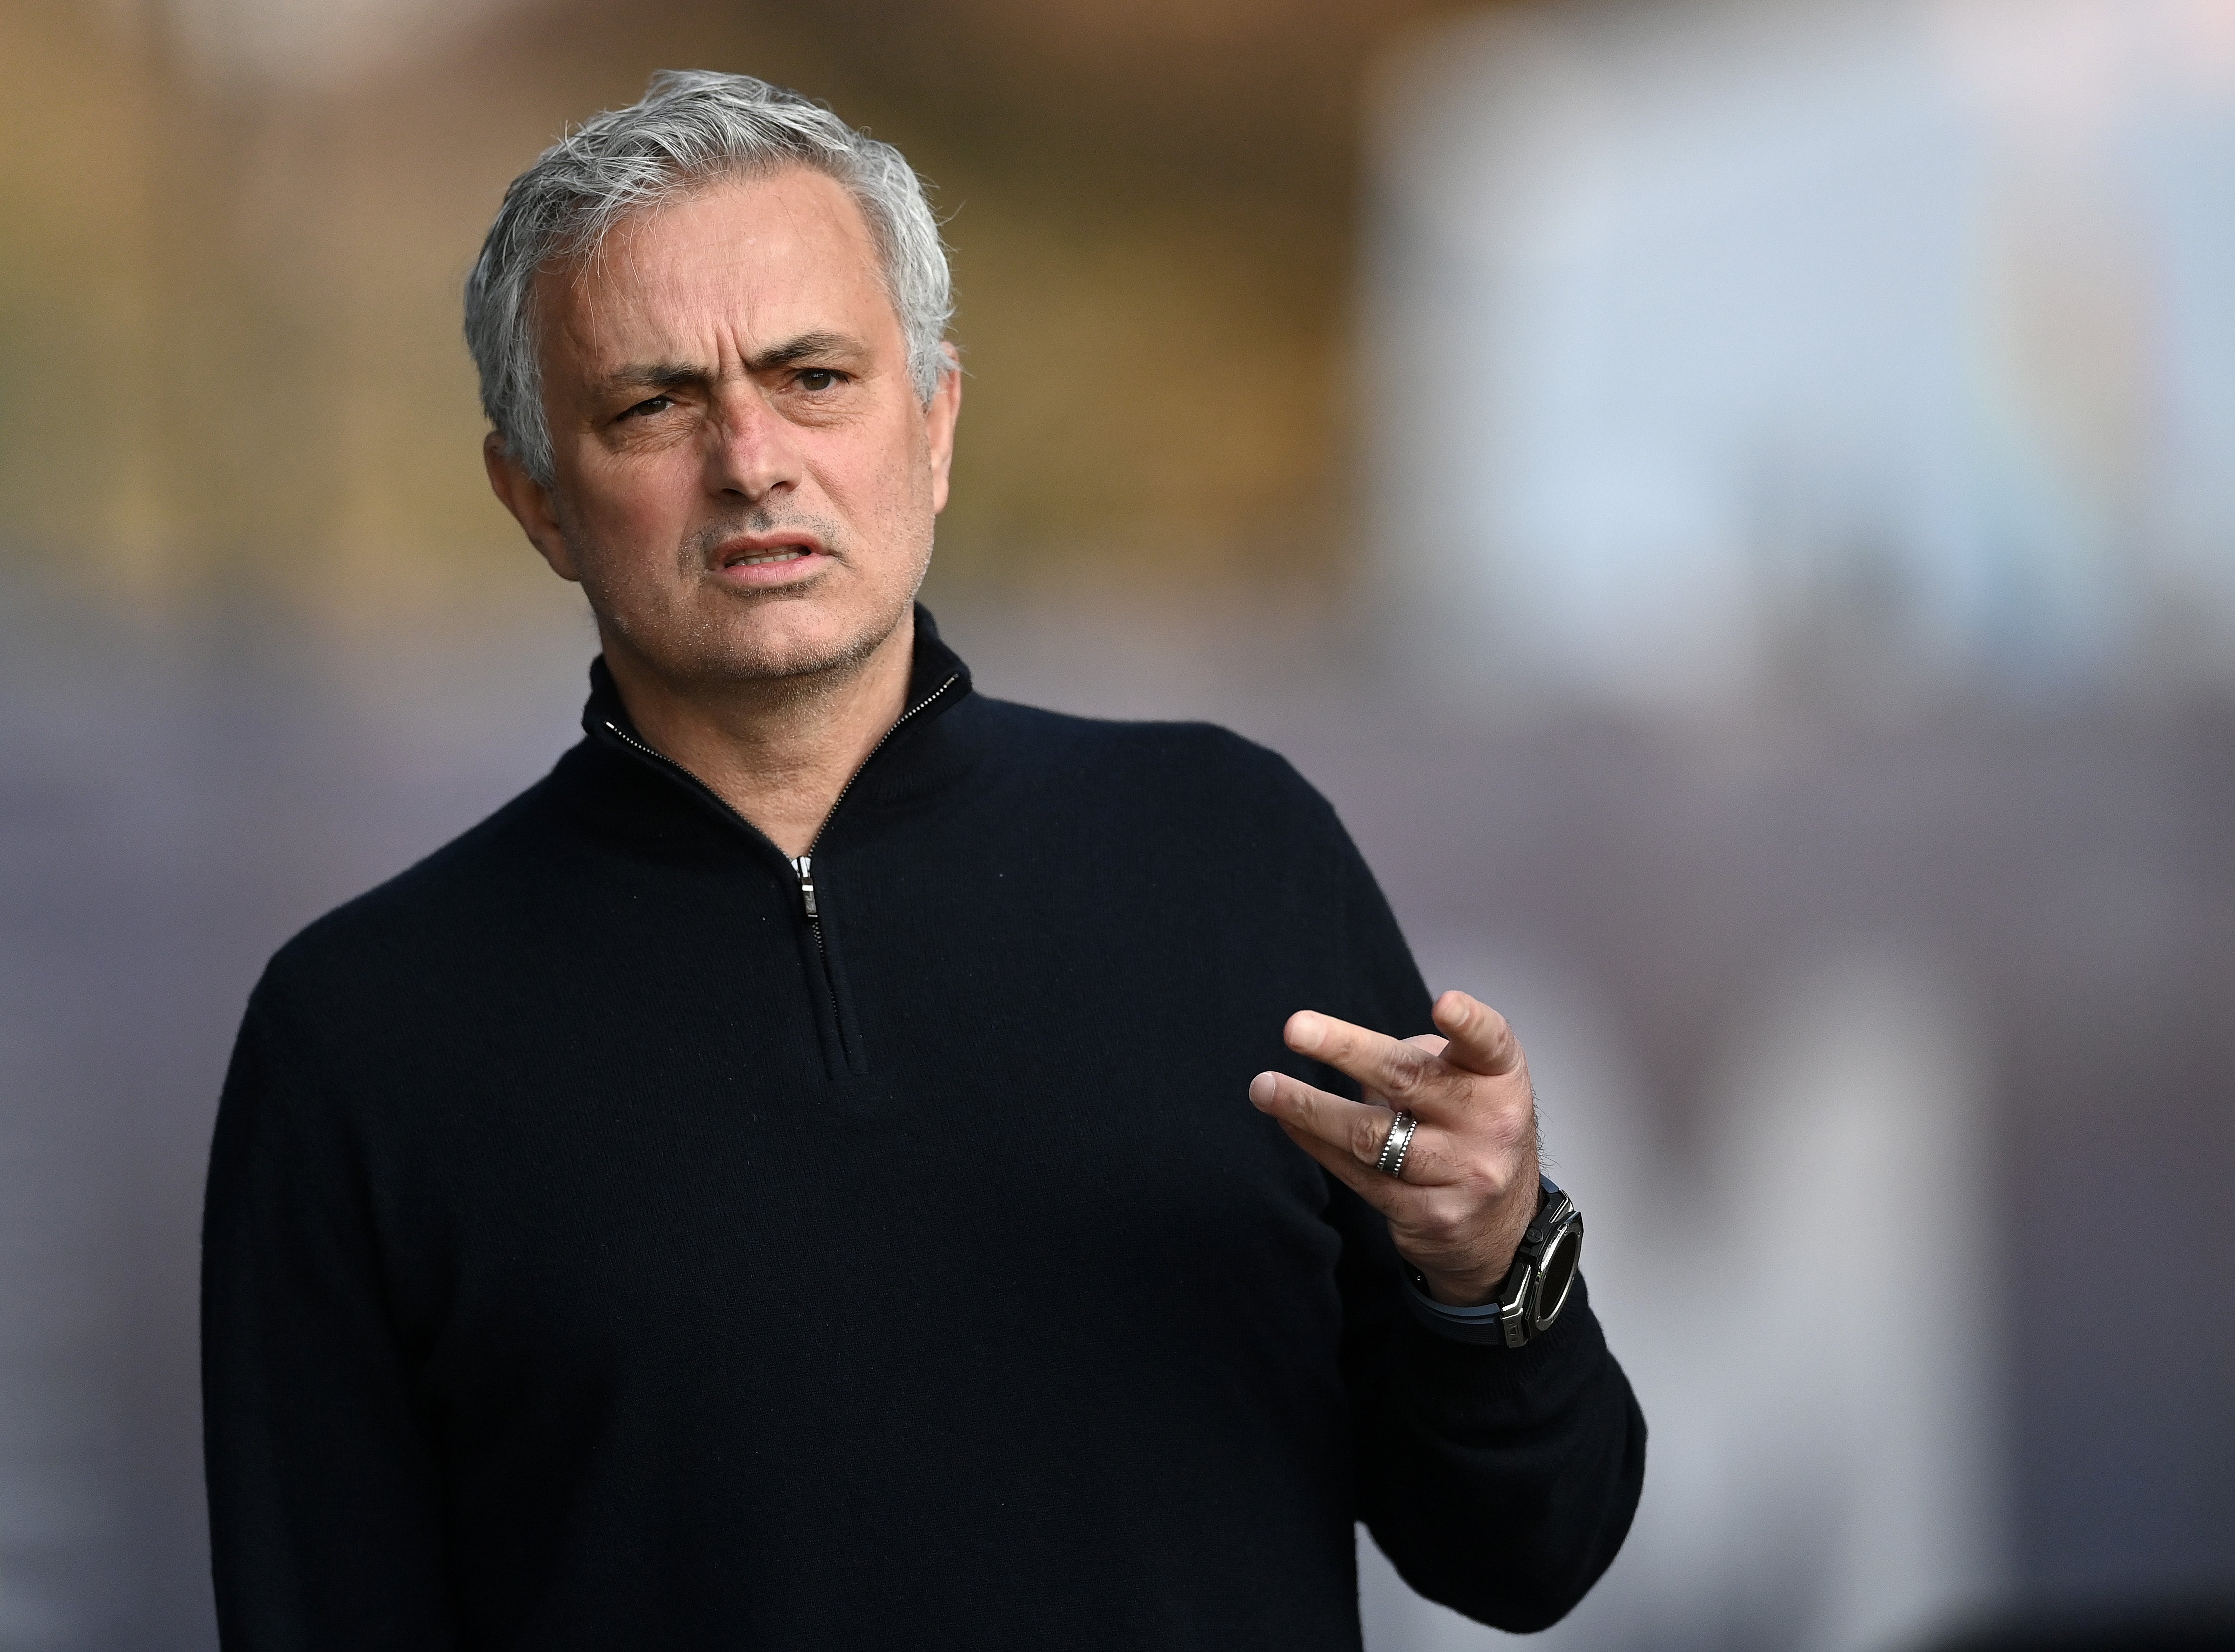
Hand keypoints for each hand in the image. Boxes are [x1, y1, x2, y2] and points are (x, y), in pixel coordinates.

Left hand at [1249, 991, 1539, 1305]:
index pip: (1491, 1043)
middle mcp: (1492, 1124)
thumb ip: (1419, 1060)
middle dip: (1346, 1050)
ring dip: (1309, 1108)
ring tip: (1264, 1087)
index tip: (1444, 1003)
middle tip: (1295, 1028)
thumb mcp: (1467, 1083)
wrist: (1501, 1228)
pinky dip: (1317, 1143)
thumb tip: (1342, 1048)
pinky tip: (1288, 1122)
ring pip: (1372, 1136)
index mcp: (1501, 1077)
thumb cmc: (1472, 1131)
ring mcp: (1463, 1174)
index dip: (1470, 1023)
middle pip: (1411, 1080)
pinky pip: (1359, 1175)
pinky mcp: (1430, 1216)